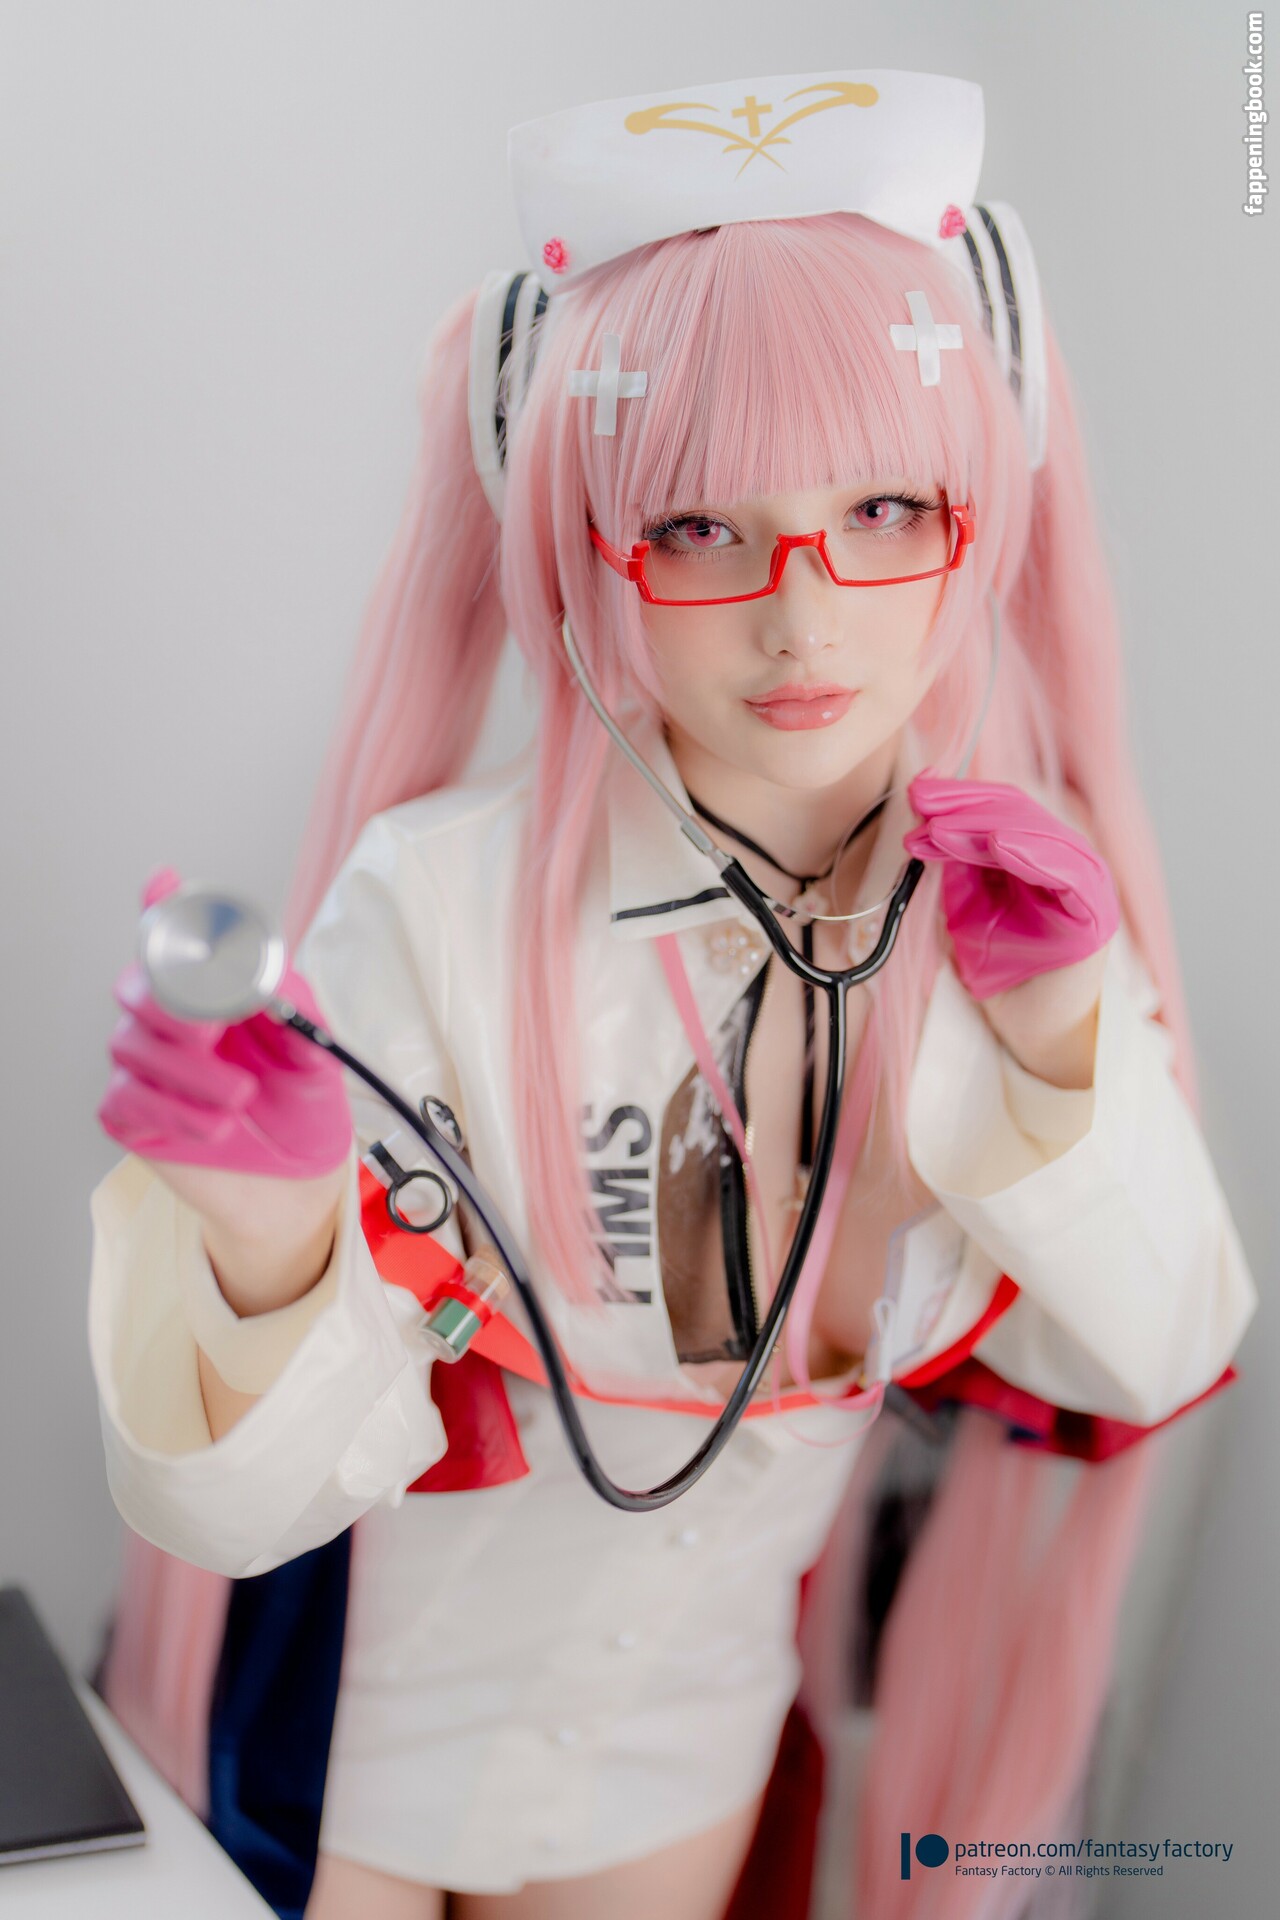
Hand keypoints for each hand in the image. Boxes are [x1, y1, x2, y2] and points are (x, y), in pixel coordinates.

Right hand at [98, 870, 352, 1252]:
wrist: (300, 1180)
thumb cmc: (302, 1105)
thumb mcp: (316, 1055)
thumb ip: (296, 1011)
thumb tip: (271, 981)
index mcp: (214, 993)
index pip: (178, 940)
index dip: (163, 908)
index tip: (164, 882)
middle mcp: (170, 1020)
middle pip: (138, 986)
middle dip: (172, 1005)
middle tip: (212, 1032)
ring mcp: (146, 1067)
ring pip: (132, 1045)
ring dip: (190, 1073)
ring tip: (241, 1099)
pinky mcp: (132, 1116)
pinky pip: (128, 1100)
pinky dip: (175, 1112)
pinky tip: (217, 1128)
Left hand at [903, 776, 1119, 1001]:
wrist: (1032, 1030)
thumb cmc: (1005, 971)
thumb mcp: (969, 904)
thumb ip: (958, 862)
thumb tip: (926, 814)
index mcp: (1040, 853)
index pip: (1003, 807)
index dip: (959, 796)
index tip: (916, 793)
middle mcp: (1068, 860)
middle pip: (1018, 813)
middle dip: (963, 806)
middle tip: (920, 804)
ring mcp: (1087, 884)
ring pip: (1039, 834)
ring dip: (985, 826)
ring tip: (941, 829)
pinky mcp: (1096, 913)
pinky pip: (1070, 872)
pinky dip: (1033, 853)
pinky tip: (998, 844)